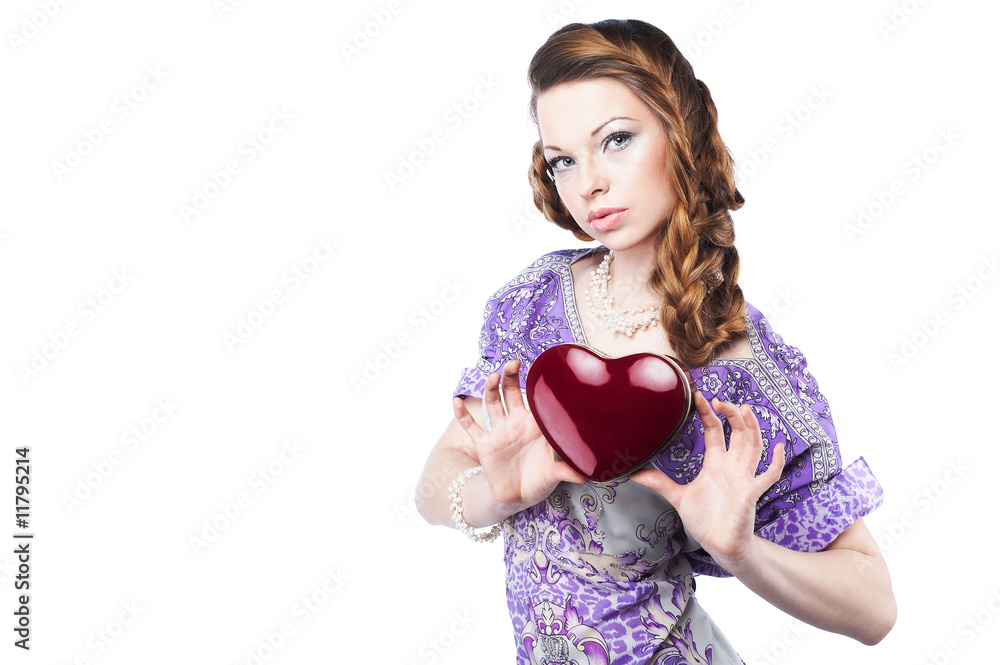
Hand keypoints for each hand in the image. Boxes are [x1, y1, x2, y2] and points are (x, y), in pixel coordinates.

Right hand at [452, 359, 584, 511]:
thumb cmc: (539, 481)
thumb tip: (586, 475)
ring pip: (493, 403)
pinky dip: (462, 414)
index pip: (534, 399)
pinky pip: (471, 427)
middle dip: (510, 377)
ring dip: (491, 389)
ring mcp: (499, 432)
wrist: (518, 498)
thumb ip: (566, 471)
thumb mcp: (554, 475)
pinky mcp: (485, 445)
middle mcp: (516, 423)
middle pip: (511, 393)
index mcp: (535, 425)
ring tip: (493, 377)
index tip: (536, 369)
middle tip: (513, 363)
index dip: (534, 384)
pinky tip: (456, 401)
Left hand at [630, 392, 784, 567]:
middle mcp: (732, 466)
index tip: (699, 397)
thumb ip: (658, 482)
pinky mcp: (752, 493)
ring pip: (754, 446)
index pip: (715, 430)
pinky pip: (769, 475)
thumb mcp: (677, 496)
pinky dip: (776, 461)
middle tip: (720, 401)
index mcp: (715, 463)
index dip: (708, 413)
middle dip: (732, 414)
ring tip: (746, 410)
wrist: (719, 544)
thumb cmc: (704, 519)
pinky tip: (778, 447)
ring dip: (752, 428)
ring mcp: (744, 478)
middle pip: (737, 432)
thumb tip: (632, 473)